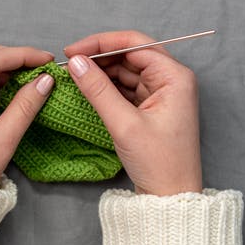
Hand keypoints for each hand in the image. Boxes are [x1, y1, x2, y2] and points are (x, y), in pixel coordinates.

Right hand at [63, 30, 201, 195]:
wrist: (171, 200)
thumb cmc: (159, 164)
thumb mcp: (124, 124)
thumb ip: (98, 89)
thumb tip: (75, 62)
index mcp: (174, 77)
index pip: (134, 44)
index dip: (101, 43)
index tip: (72, 51)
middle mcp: (171, 79)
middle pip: (129, 54)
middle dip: (98, 56)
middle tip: (69, 63)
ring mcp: (162, 93)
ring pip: (125, 70)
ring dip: (100, 71)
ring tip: (73, 75)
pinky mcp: (152, 107)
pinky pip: (126, 87)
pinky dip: (106, 86)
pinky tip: (87, 87)